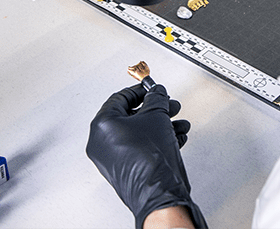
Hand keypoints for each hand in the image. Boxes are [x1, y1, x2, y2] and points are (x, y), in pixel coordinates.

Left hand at [86, 84, 205, 228]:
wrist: (158, 191)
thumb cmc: (149, 160)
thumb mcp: (156, 116)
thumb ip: (156, 99)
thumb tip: (157, 93)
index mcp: (102, 126)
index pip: (119, 98)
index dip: (139, 91)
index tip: (151, 89)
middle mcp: (102, 143)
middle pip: (130, 116)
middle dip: (154, 109)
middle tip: (167, 105)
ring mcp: (113, 158)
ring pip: (138, 133)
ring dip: (160, 124)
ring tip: (177, 123)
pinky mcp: (125, 169)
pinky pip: (140, 147)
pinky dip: (157, 139)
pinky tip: (175, 137)